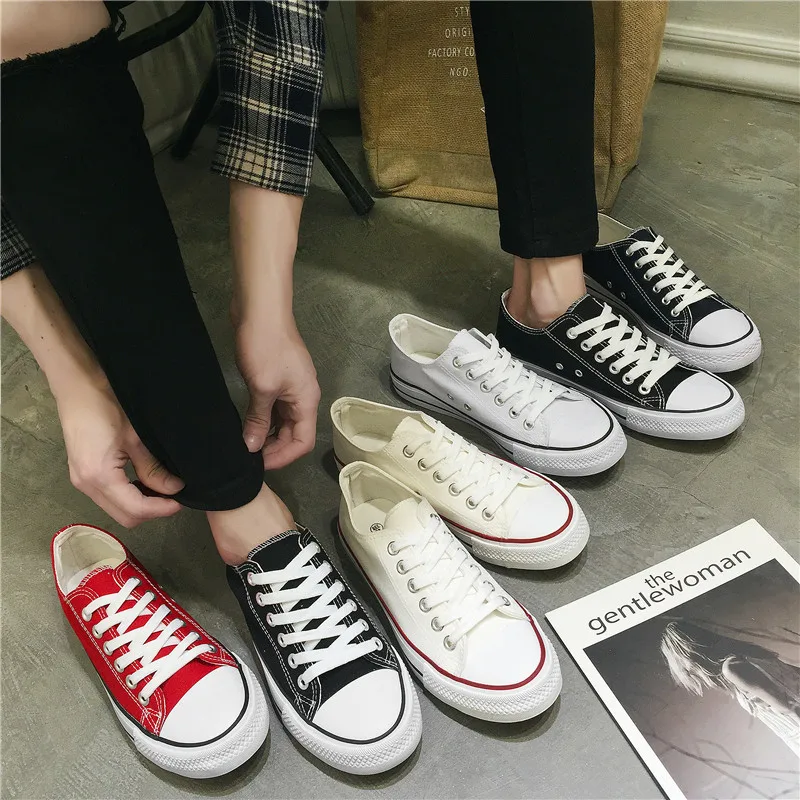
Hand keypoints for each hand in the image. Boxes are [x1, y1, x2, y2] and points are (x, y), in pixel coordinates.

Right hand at [57, 376, 183, 526]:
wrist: (78, 386)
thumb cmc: (107, 405)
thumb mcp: (136, 437)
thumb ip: (153, 468)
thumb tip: (174, 488)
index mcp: (99, 477)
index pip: (135, 509)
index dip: (161, 509)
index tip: (181, 501)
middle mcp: (86, 484)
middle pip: (124, 516)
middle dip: (151, 510)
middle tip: (173, 495)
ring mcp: (80, 480)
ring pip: (115, 508)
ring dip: (139, 504)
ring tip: (161, 486)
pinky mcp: (81, 473)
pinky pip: (107, 496)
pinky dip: (127, 495)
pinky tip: (142, 480)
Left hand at [234, 317, 320, 469]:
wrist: (260, 309)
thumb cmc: (266, 346)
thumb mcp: (262, 387)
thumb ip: (258, 419)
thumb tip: (251, 447)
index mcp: (307, 400)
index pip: (303, 442)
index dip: (283, 457)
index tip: (259, 464)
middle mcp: (303, 396)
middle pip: (294, 434)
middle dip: (273, 448)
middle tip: (247, 457)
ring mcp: (289, 387)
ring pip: (282, 422)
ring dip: (266, 435)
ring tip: (244, 445)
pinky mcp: (275, 378)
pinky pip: (272, 408)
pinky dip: (261, 419)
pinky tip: (245, 425)